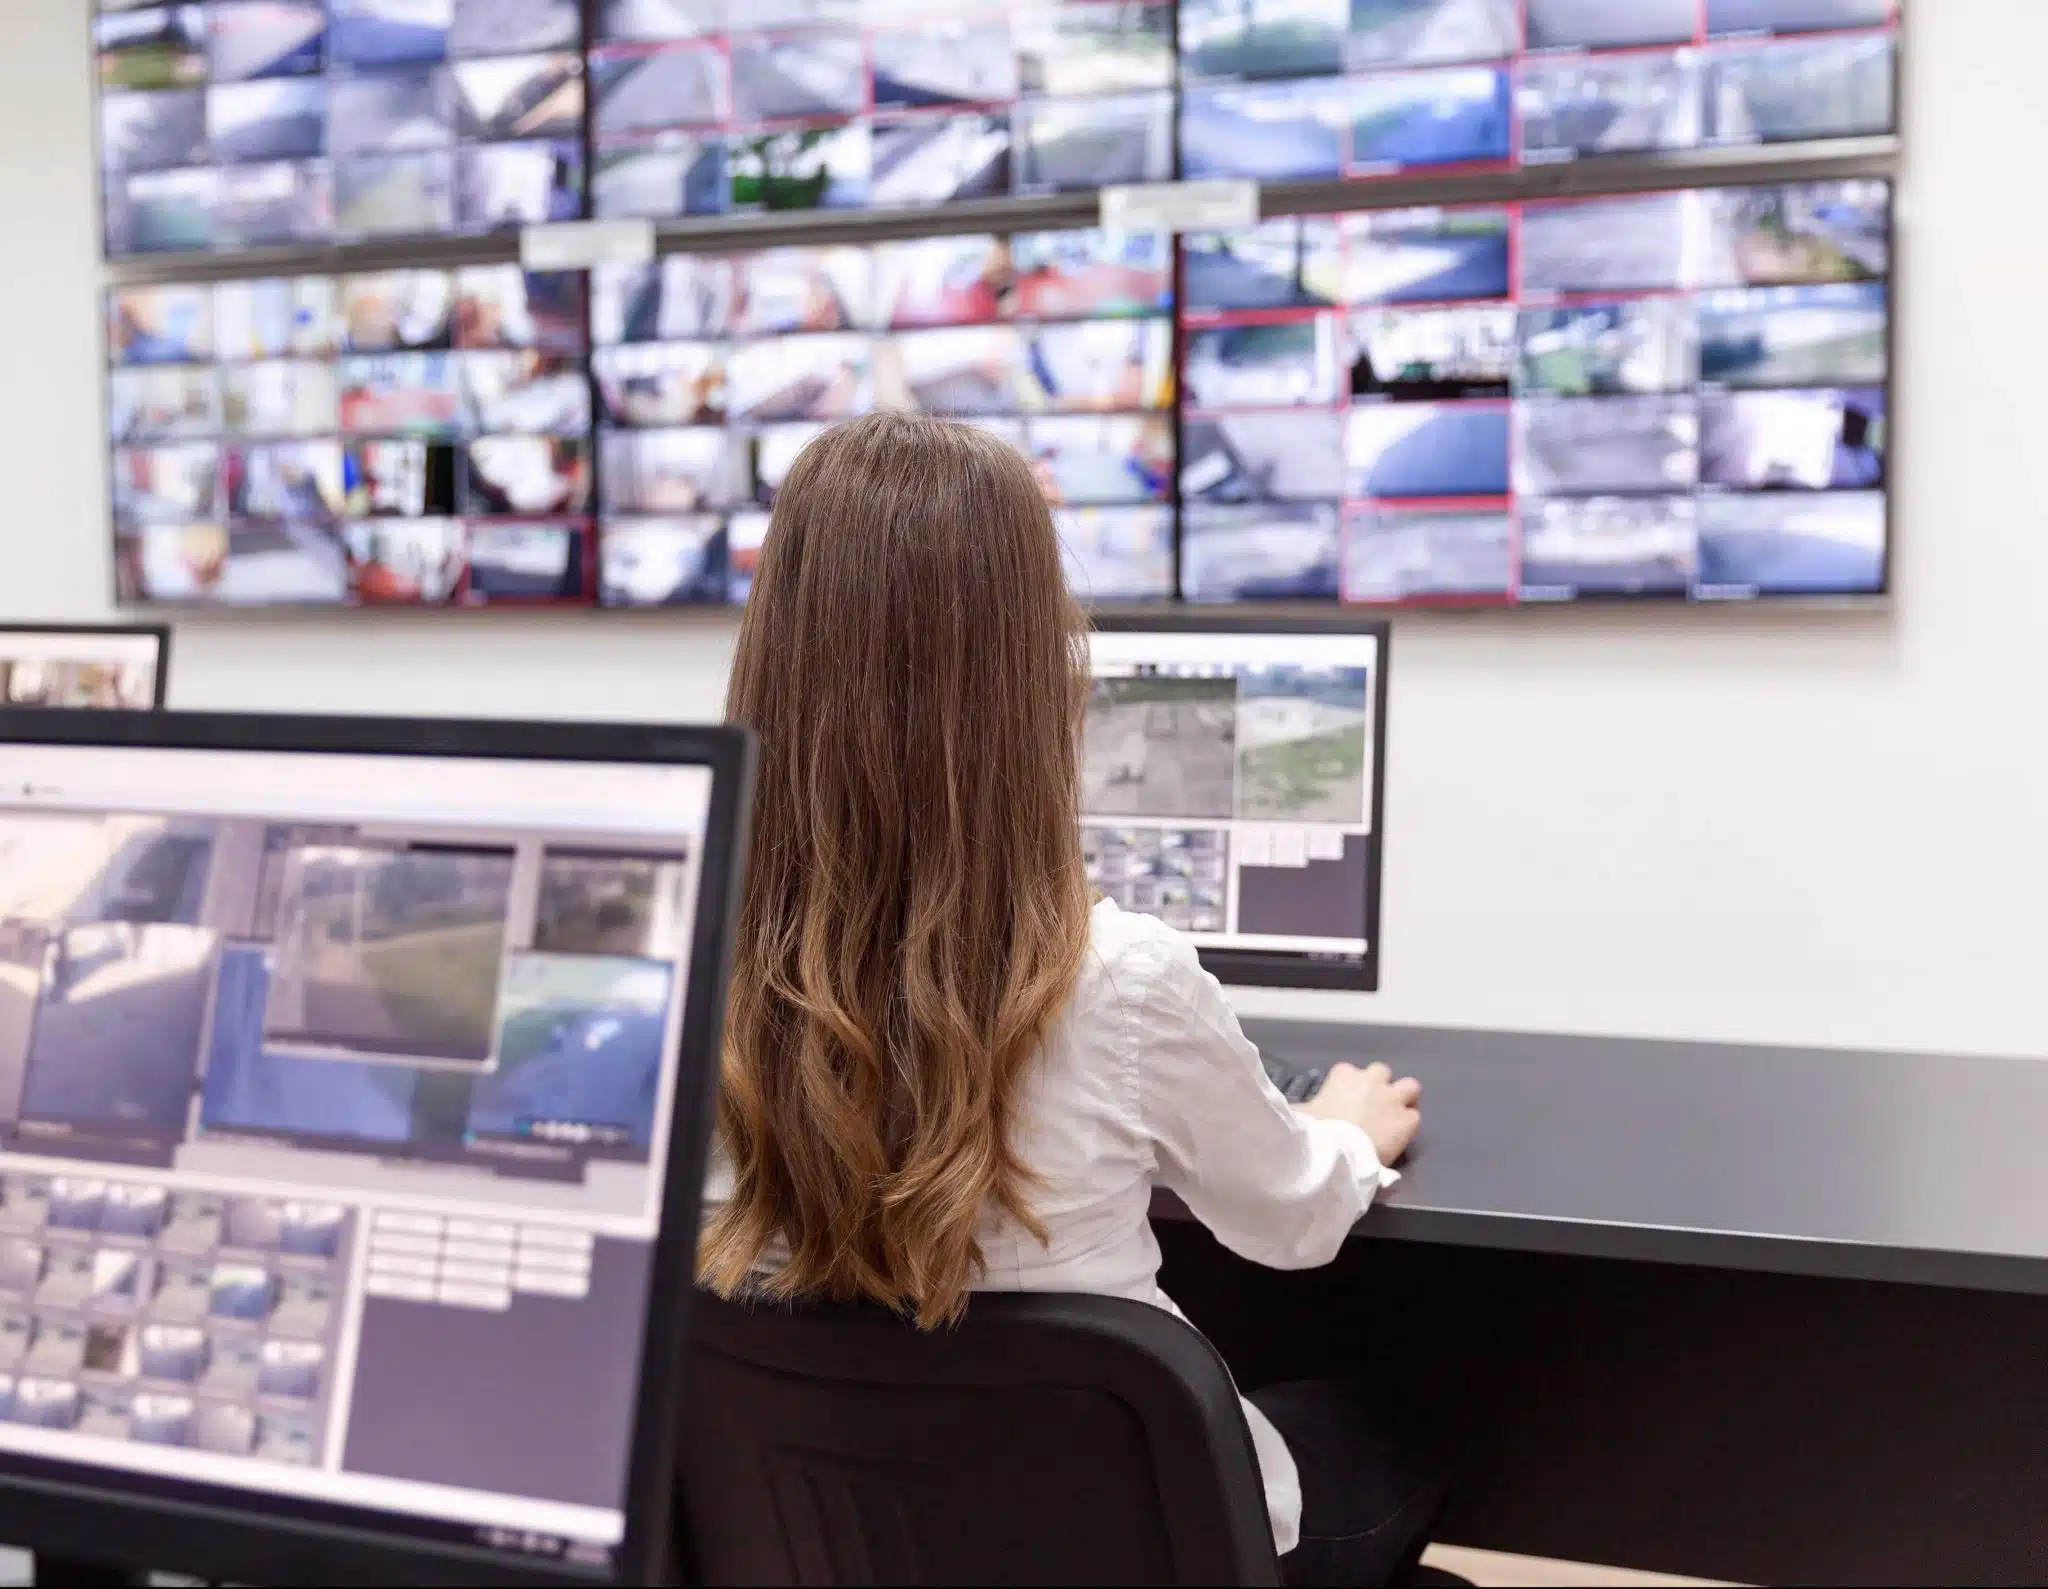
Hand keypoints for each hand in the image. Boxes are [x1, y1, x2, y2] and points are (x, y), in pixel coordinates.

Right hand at [1298, 1062, 1421, 1165]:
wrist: (1338, 1152)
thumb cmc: (1315, 1130)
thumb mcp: (1300, 1112)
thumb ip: (1301, 1107)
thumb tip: (1291, 1112)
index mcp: (1344, 1075)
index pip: (1347, 1072)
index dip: (1346, 1087)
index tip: (1343, 1103)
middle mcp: (1372, 1081)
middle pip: (1381, 1072)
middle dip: (1379, 1086)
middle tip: (1372, 1107)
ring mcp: (1393, 1099)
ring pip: (1410, 1086)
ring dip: (1403, 1099)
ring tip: (1394, 1116)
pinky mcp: (1408, 1120)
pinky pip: (1415, 1116)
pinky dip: (1408, 1125)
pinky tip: (1399, 1137)